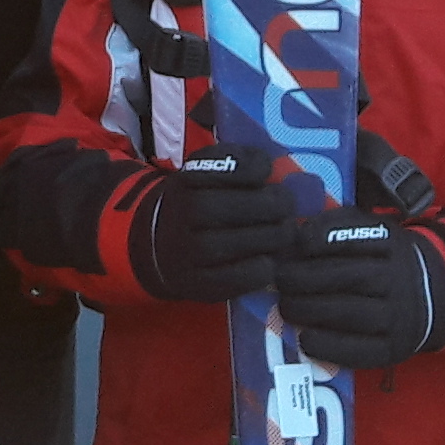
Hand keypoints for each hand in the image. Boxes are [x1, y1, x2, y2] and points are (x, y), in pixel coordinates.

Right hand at [131, 148, 288, 302]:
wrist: (157, 247)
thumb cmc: (196, 204)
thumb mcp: (205, 173)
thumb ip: (237, 161)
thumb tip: (267, 166)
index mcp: (186, 181)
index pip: (234, 168)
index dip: (257, 168)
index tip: (266, 173)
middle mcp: (183, 214)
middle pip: (246, 207)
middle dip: (277, 205)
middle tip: (286, 208)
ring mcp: (189, 252)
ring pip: (248, 243)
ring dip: (276, 237)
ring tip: (281, 233)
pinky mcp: (199, 283)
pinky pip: (245, 276)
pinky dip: (264, 267)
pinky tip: (266, 259)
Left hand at [275, 207, 444, 369]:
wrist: (432, 296)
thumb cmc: (383, 260)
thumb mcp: (370, 231)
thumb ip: (336, 226)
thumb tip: (294, 232)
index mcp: (393, 244)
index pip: (356, 237)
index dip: (321, 239)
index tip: (296, 243)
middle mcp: (400, 279)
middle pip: (350, 277)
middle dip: (306, 279)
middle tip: (281, 281)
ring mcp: (400, 316)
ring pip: (352, 313)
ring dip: (310, 311)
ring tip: (286, 307)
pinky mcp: (394, 348)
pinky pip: (359, 350)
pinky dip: (327, 346)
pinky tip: (304, 339)